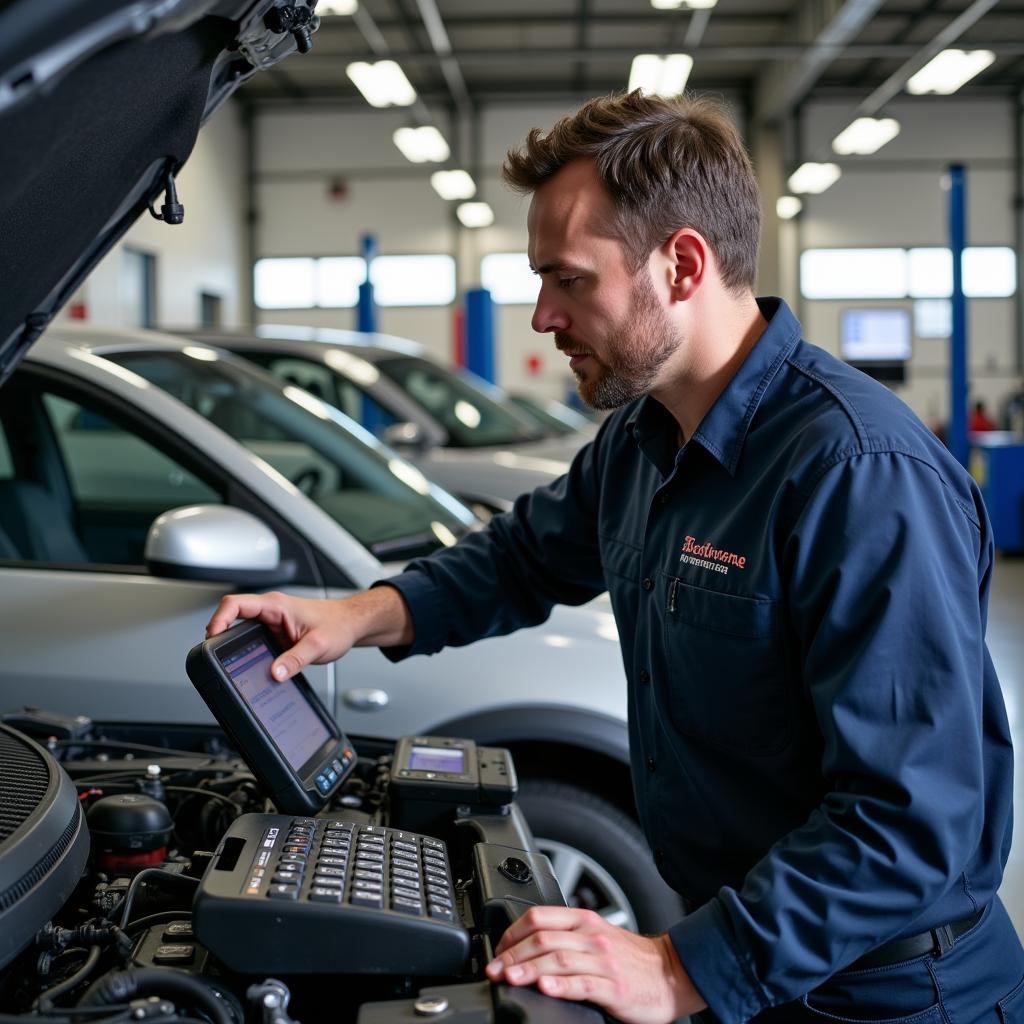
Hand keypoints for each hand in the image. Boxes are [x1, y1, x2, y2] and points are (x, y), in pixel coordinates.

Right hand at [206, 586, 412, 680]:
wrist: (351, 624)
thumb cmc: (338, 625)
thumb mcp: (318, 646)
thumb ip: (296, 660)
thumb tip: (274, 674)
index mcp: (276, 605)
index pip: (235, 604)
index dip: (218, 619)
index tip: (211, 637)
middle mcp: (270, 611)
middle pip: (231, 616)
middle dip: (219, 634)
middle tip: (214, 655)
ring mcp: (271, 622)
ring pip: (240, 628)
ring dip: (231, 642)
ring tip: (226, 661)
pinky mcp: (274, 633)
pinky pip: (251, 638)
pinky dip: (243, 649)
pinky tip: (244, 662)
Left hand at [485, 907, 706, 1023]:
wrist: (672, 973)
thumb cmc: (632, 958)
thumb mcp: (597, 936)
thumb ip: (567, 936)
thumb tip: (527, 945)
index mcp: (584, 921)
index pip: (540, 917)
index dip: (513, 933)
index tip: (497, 950)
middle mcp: (591, 937)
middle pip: (543, 939)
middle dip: (512, 955)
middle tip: (494, 969)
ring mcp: (603, 961)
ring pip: (558, 960)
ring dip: (528, 968)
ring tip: (509, 978)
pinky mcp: (614, 987)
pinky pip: (583, 984)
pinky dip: (561, 985)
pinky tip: (546, 988)